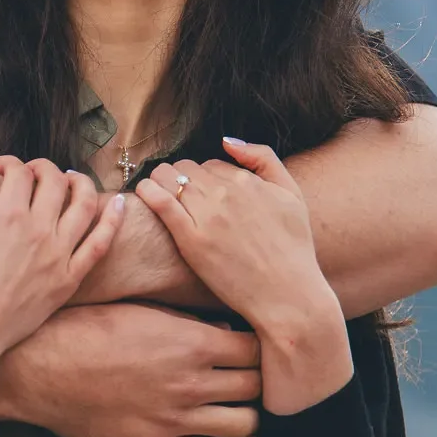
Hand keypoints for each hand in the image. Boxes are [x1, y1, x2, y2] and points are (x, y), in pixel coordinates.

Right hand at [0, 155, 122, 368]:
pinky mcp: (69, 280)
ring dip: (81, 183)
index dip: (11, 163)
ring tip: (73, 178)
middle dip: (44, 168)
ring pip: (84, 205)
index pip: (19, 173)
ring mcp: (58, 255)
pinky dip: (112, 220)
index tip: (2, 167)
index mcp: (8, 213)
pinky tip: (118, 203)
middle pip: (54, 182)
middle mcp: (38, 229)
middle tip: (34, 171)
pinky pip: (99, 245)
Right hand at [0, 301, 261, 436]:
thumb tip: (227, 334)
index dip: (262, 347)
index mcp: (191, 343)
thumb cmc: (87, 330)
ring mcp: (175, 421)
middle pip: (256, 387)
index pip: (257, 350)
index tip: (259, 347)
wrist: (41, 369)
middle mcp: (191, 384)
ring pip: (245, 424)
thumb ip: (189, 323)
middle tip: (258, 376)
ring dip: (252, 414)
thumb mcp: (142, 311)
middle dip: (261, 380)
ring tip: (248, 406)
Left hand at [135, 140, 351, 413]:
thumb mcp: (292, 195)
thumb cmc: (293, 249)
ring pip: (170, 179)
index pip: (211, 164)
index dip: (204, 177)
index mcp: (248, 182)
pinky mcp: (192, 240)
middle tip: (174, 191)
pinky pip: (161, 203)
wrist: (288, 296)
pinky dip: (148, 191)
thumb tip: (227, 140)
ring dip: (159, 179)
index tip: (199, 190)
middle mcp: (227, 194)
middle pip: (187, 169)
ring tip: (156, 189)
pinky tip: (143, 191)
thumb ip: (264, 160)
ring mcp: (208, 217)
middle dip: (179, 176)